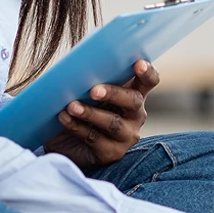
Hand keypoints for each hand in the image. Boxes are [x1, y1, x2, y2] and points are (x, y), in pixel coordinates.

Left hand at [42, 60, 158, 170]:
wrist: (64, 141)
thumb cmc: (80, 106)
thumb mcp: (86, 89)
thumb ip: (91, 76)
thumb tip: (79, 60)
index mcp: (134, 92)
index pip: (149, 80)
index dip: (147, 72)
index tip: (138, 64)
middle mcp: (136, 114)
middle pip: (133, 101)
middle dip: (114, 94)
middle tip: (94, 90)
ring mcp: (127, 135)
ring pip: (114, 122)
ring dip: (91, 113)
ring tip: (71, 106)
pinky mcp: (112, 152)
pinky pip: (96, 139)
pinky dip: (78, 127)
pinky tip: (64, 118)